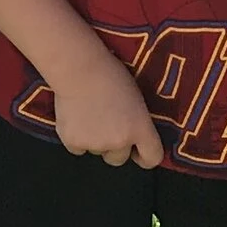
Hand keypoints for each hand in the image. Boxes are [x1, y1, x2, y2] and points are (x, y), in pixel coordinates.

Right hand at [50, 47, 164, 168]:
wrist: (79, 69)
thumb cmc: (110, 74)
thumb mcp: (136, 98)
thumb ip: (136, 121)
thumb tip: (132, 136)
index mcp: (140, 129)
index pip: (152, 158)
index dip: (144, 156)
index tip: (137, 152)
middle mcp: (120, 142)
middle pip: (119, 158)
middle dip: (114, 147)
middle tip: (106, 124)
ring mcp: (96, 144)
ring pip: (97, 152)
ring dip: (94, 140)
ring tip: (89, 115)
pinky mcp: (74, 142)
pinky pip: (77, 149)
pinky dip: (76, 138)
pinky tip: (74, 118)